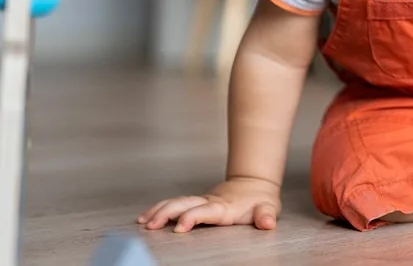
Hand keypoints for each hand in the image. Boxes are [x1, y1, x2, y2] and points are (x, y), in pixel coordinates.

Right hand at [136, 176, 281, 232]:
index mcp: (224, 207)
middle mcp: (209, 202)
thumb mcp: (269, 208)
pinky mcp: (196, 202)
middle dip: (166, 213)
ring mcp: (201, 201)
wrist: (255, 184)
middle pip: (183, 204)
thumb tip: (268, 223)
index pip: (204, 211)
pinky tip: (146, 217)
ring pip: (176, 202)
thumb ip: (266, 216)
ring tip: (143, 222)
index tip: (179, 228)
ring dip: (159, 210)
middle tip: (150, 226)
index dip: (192, 218)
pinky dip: (159, 208)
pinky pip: (175, 204)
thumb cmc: (260, 200)